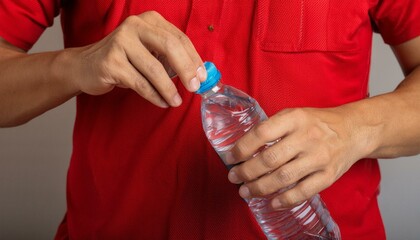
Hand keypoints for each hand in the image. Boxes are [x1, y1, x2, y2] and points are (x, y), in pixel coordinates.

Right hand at [67, 11, 205, 106]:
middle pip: (170, 46)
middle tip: (194, 88)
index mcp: (149, 21)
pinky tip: (162, 102)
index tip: (203, 77)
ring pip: (154, 69)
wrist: (85, 66)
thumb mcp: (148, 51)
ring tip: (176, 102)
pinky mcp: (111, 62)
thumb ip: (170, 58)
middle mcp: (135, 26)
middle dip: (186, 69)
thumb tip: (197, 75)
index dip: (193, 59)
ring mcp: (120, 42)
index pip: (179, 38)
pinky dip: (154, 95)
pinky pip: (140, 83)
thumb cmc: (124, 60)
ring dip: (169, 89)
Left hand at [226, 107, 364, 207]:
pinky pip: (303, 192)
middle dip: (246, 171)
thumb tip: (243, 148)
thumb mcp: (294, 115)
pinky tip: (271, 202)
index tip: (230, 157)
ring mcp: (319, 158)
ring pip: (283, 178)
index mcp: (295, 118)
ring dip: (260, 188)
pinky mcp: (328, 175)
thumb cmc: (317, 123)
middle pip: (270, 159)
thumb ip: (272, 128)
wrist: (354, 130)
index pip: (262, 133)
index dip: (242, 148)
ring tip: (245, 191)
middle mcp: (307, 137)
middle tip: (234, 177)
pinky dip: (284, 200)